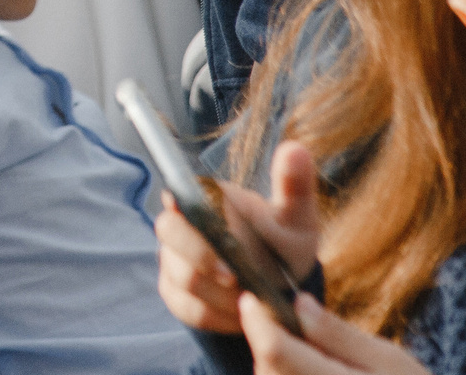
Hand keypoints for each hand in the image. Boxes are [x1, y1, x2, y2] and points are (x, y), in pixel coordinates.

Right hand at [156, 141, 323, 334]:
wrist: (280, 287)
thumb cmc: (284, 243)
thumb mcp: (296, 217)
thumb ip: (294, 185)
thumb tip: (296, 149)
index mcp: (201, 198)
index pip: (176, 193)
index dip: (189, 210)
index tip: (218, 231)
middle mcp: (178, 226)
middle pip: (169, 235)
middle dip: (203, 259)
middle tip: (237, 276)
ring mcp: (172, 260)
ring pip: (182, 277)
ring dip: (219, 293)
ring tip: (252, 298)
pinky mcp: (175, 293)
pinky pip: (188, 307)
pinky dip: (218, 316)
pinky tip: (241, 314)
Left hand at [245, 293, 427, 374]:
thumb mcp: (388, 360)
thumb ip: (338, 334)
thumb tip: (298, 301)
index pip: (275, 350)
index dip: (256, 321)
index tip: (250, 298)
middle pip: (265, 366)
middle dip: (269, 341)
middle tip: (298, 331)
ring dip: (276, 363)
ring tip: (318, 360)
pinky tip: (310, 373)